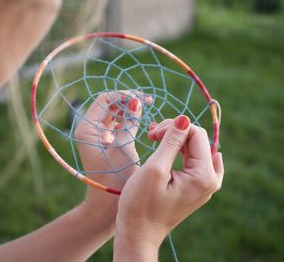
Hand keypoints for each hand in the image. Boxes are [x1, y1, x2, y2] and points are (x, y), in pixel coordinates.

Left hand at [75, 91, 151, 224]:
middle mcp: (89, 130)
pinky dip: (128, 120)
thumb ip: (129, 123)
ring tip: (147, 107)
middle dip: (128, 100)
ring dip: (129, 109)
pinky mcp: (105, 143)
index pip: (104, 100)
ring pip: (113, 114)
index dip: (124, 96)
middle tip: (148, 101)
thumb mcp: (123, 148)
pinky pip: (116, 125)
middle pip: (109, 105)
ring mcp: (97, 137)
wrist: (106, 206)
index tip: (142, 99)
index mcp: (87, 129)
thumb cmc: (114, 179)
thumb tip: (136, 101)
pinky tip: (141, 120)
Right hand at [114, 115, 223, 259]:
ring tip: (153, 140)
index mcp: (204, 176)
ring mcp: (204, 184)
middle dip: (174, 133)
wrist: (138, 232)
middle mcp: (211, 180)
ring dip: (174, 140)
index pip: (196, 133)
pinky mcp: (195, 186)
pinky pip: (192, 160)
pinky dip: (177, 150)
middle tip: (151, 137)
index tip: (152, 135)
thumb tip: (184, 118)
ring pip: (194, 147)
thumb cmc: (141, 204)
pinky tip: (163, 148)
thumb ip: (171, 141)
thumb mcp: (155, 169)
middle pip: (197, 139)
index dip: (173, 127)